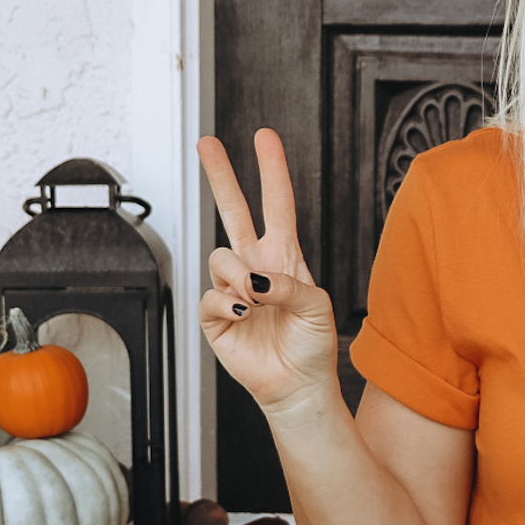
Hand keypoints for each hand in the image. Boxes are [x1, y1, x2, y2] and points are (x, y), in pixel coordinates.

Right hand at [198, 130, 339, 415]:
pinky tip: (243, 314)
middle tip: (207, 143)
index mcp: (285, 259)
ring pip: (220, 257)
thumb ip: (289, 284)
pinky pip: (210, 296)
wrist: (298, 385)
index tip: (265, 139)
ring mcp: (233, 290)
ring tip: (256, 301)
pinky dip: (227, 304)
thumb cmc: (312, 346)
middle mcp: (256, 268)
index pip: (277, 205)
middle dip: (221, 176)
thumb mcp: (317, 307)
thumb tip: (255, 279)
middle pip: (233, 211)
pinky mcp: (215, 316)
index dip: (272, 172)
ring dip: (239, 277)